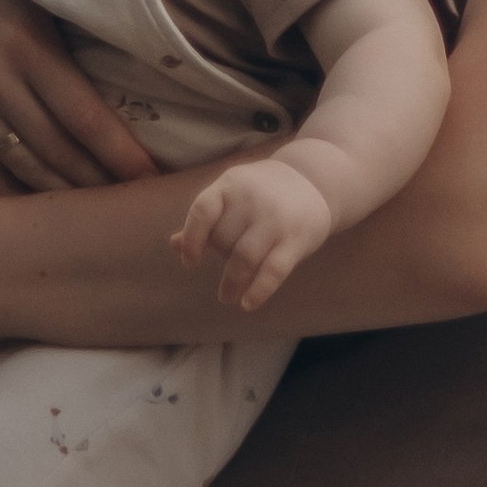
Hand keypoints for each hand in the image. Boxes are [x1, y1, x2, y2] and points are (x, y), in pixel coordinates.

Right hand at [0, 0, 158, 194]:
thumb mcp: (40, 0)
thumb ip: (75, 44)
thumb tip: (140, 87)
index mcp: (26, 45)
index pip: (84, 116)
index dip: (122, 154)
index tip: (152, 179)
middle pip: (57, 149)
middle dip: (101, 182)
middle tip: (134, 203)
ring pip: (24, 166)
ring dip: (65, 193)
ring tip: (99, 210)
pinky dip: (17, 195)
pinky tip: (45, 212)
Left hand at [176, 156, 334, 311]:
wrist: (313, 182)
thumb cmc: (261, 193)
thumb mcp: (231, 195)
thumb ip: (204, 220)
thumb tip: (173, 244)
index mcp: (230, 185)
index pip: (202, 210)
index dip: (192, 238)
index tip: (189, 262)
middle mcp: (252, 199)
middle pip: (223, 239)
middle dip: (221, 256)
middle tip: (227, 262)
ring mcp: (275, 219)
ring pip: (244, 258)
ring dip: (231, 283)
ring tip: (226, 297)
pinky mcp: (296, 239)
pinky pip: (273, 270)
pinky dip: (258, 291)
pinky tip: (247, 304)